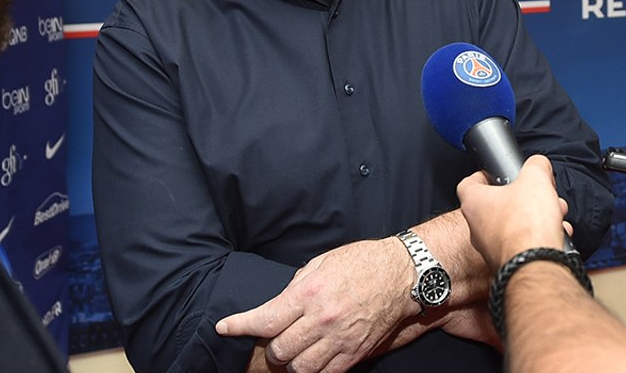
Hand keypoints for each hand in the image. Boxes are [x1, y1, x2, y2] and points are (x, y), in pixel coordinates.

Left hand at [216, 238, 416, 372]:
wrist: (401, 274)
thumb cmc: (359, 263)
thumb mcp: (321, 264)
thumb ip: (296, 287)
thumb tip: (278, 306)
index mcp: (309, 293)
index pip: (265, 319)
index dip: (240, 326)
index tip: (224, 328)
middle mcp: (322, 319)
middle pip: (280, 350)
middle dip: (272, 348)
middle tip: (276, 339)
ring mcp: (340, 339)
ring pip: (301, 369)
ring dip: (292, 363)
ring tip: (295, 351)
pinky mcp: (355, 353)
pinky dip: (315, 371)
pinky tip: (314, 359)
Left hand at [456, 156, 570, 270]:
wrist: (536, 267)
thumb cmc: (526, 227)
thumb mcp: (536, 179)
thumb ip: (536, 166)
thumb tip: (539, 165)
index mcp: (475, 203)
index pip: (469, 182)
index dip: (484, 175)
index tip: (496, 173)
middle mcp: (477, 227)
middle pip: (498, 204)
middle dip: (523, 198)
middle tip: (538, 195)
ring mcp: (491, 248)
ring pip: (513, 226)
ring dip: (534, 218)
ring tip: (553, 215)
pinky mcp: (508, 263)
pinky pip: (522, 246)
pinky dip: (538, 239)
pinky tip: (555, 235)